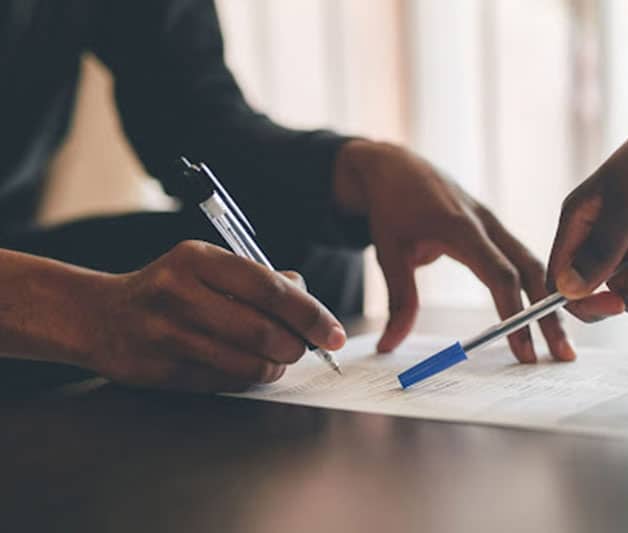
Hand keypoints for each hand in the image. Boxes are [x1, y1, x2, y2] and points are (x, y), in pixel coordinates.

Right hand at [82, 241, 345, 391]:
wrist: (100, 317)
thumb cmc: (168, 288)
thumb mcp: (206, 265)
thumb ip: (257, 277)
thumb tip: (306, 292)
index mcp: (197, 259)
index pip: (269, 287)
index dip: (310, 314)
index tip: (335, 333)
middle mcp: (180, 293)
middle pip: (262, 330)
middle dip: (296, 346)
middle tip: (304, 348)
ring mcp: (167, 334)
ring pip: (246, 363)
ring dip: (276, 366)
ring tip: (279, 359)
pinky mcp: (161, 370)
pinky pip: (224, 382)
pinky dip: (248, 379)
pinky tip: (249, 367)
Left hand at [334, 140, 620, 361]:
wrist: (396, 166)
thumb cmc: (391, 205)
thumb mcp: (388, 252)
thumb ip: (398, 300)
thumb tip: (389, 347)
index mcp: (461, 227)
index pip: (500, 275)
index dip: (515, 314)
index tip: (524, 351)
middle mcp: (486, 224)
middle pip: (530, 271)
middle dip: (549, 315)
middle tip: (563, 356)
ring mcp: (494, 224)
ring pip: (533, 264)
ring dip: (550, 302)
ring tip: (562, 343)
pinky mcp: (495, 228)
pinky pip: (523, 257)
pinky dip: (539, 285)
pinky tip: (548, 313)